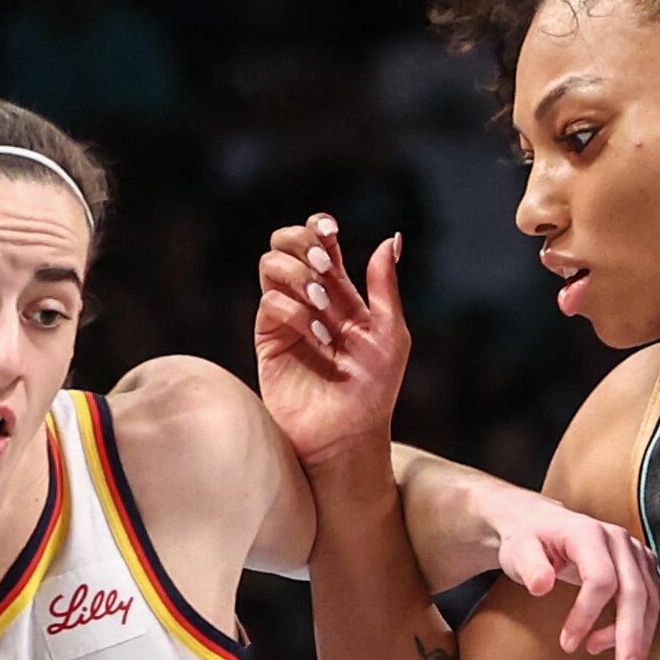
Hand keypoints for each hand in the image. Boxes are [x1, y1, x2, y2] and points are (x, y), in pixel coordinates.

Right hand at [255, 215, 409, 467]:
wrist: (347, 433)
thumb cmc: (374, 389)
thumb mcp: (390, 333)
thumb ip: (385, 287)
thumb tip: (390, 237)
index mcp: (340, 291)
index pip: (320, 241)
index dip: (318, 226)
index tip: (330, 231)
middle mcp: (309, 298)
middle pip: (286, 243)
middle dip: (302, 243)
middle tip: (325, 268)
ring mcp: (286, 317)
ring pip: (270, 265)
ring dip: (298, 275)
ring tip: (323, 305)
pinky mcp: (268, 340)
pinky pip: (269, 303)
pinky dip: (294, 310)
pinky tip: (316, 335)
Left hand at [452, 467, 659, 659]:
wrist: (541, 524)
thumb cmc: (529, 539)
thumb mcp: (518, 549)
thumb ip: (529, 566)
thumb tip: (540, 584)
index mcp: (589, 534)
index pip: (602, 579)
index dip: (587, 615)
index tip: (567, 643)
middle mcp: (618, 541)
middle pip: (635, 593)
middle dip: (630, 638)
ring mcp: (634, 552)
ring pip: (650, 600)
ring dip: (638, 638)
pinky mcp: (641, 566)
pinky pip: (650, 600)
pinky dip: (639, 627)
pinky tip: (613, 644)